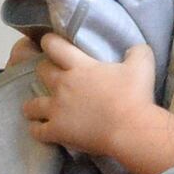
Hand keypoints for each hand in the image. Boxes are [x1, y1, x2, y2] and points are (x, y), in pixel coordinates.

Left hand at [25, 34, 156, 161]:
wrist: (131, 129)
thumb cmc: (136, 96)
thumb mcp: (142, 65)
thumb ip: (137, 51)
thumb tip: (135, 48)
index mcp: (79, 66)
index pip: (54, 46)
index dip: (49, 42)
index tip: (50, 43)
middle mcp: (62, 85)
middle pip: (41, 72)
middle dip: (44, 71)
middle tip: (51, 76)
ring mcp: (56, 109)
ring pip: (31, 105)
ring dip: (32, 105)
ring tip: (37, 108)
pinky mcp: (57, 131)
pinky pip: (37, 131)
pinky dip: (37, 130)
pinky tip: (40, 130)